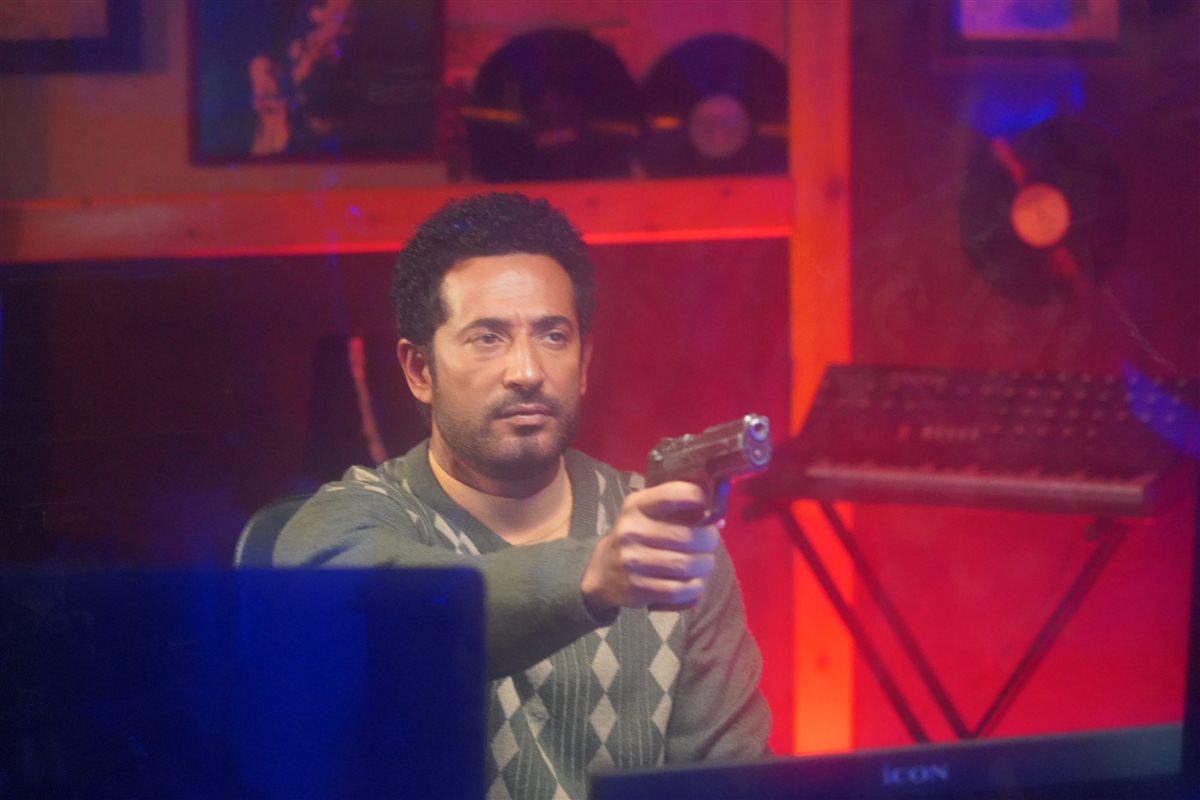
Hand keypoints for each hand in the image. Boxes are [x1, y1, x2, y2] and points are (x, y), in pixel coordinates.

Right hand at [581, 481, 720, 613]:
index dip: (699, 498)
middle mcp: (631, 531)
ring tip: (704, 562)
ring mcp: (633, 561)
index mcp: (636, 506)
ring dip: (704, 565)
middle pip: (686, 536)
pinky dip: (695, 587)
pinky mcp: (637, 589)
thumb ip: (681, 511)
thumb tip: (719, 520)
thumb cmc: (636, 536)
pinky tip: (695, 581)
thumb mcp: (649, 515)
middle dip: (709, 540)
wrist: (603, 571)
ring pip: (686, 565)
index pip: (672, 495)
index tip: (711, 506)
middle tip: (711, 542)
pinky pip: (679, 590)